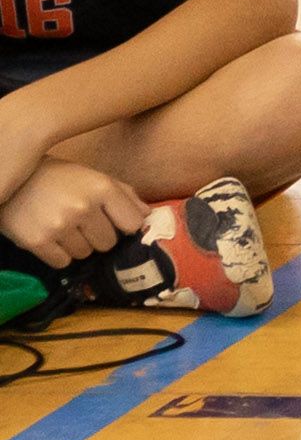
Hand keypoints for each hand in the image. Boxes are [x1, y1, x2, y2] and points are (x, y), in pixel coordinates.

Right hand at [4, 157, 145, 268]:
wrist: (11, 179)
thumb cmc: (59, 177)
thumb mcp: (93, 177)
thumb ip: (123, 194)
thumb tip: (148, 215)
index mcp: (102, 188)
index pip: (133, 223)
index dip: (126, 227)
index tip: (116, 224)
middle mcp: (83, 207)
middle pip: (108, 243)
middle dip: (98, 237)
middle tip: (82, 225)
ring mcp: (60, 226)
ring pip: (85, 254)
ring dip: (78, 246)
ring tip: (64, 228)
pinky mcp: (37, 242)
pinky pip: (62, 262)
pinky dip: (58, 255)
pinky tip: (51, 238)